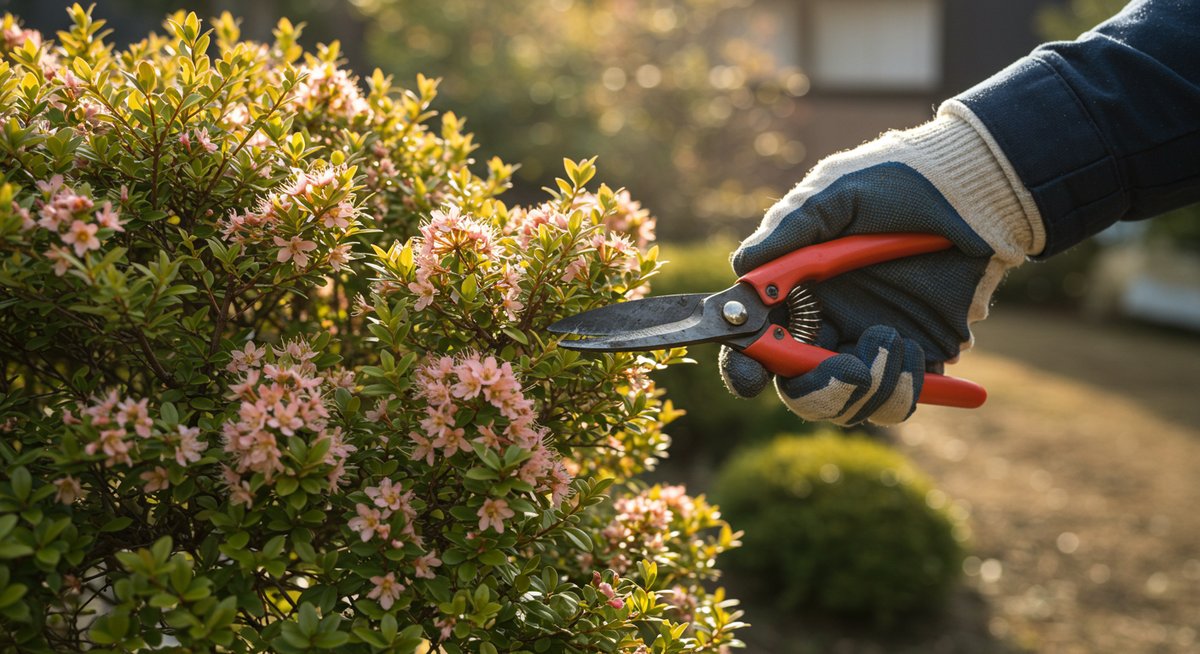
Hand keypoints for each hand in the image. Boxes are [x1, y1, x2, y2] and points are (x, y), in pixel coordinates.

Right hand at [721, 105, 1043, 424]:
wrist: (975, 190)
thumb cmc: (899, 181)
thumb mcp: (836, 194)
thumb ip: (788, 230)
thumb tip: (741, 269)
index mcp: (799, 292)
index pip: (759, 343)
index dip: (745, 367)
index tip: (749, 376)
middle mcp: (830, 325)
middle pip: (799, 388)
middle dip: (815, 389)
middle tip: (843, 369)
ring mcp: (872, 345)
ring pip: (847, 403)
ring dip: (865, 385)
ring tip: (892, 341)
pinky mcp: (918, 359)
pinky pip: (897, 401)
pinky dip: (900, 388)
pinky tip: (910, 352)